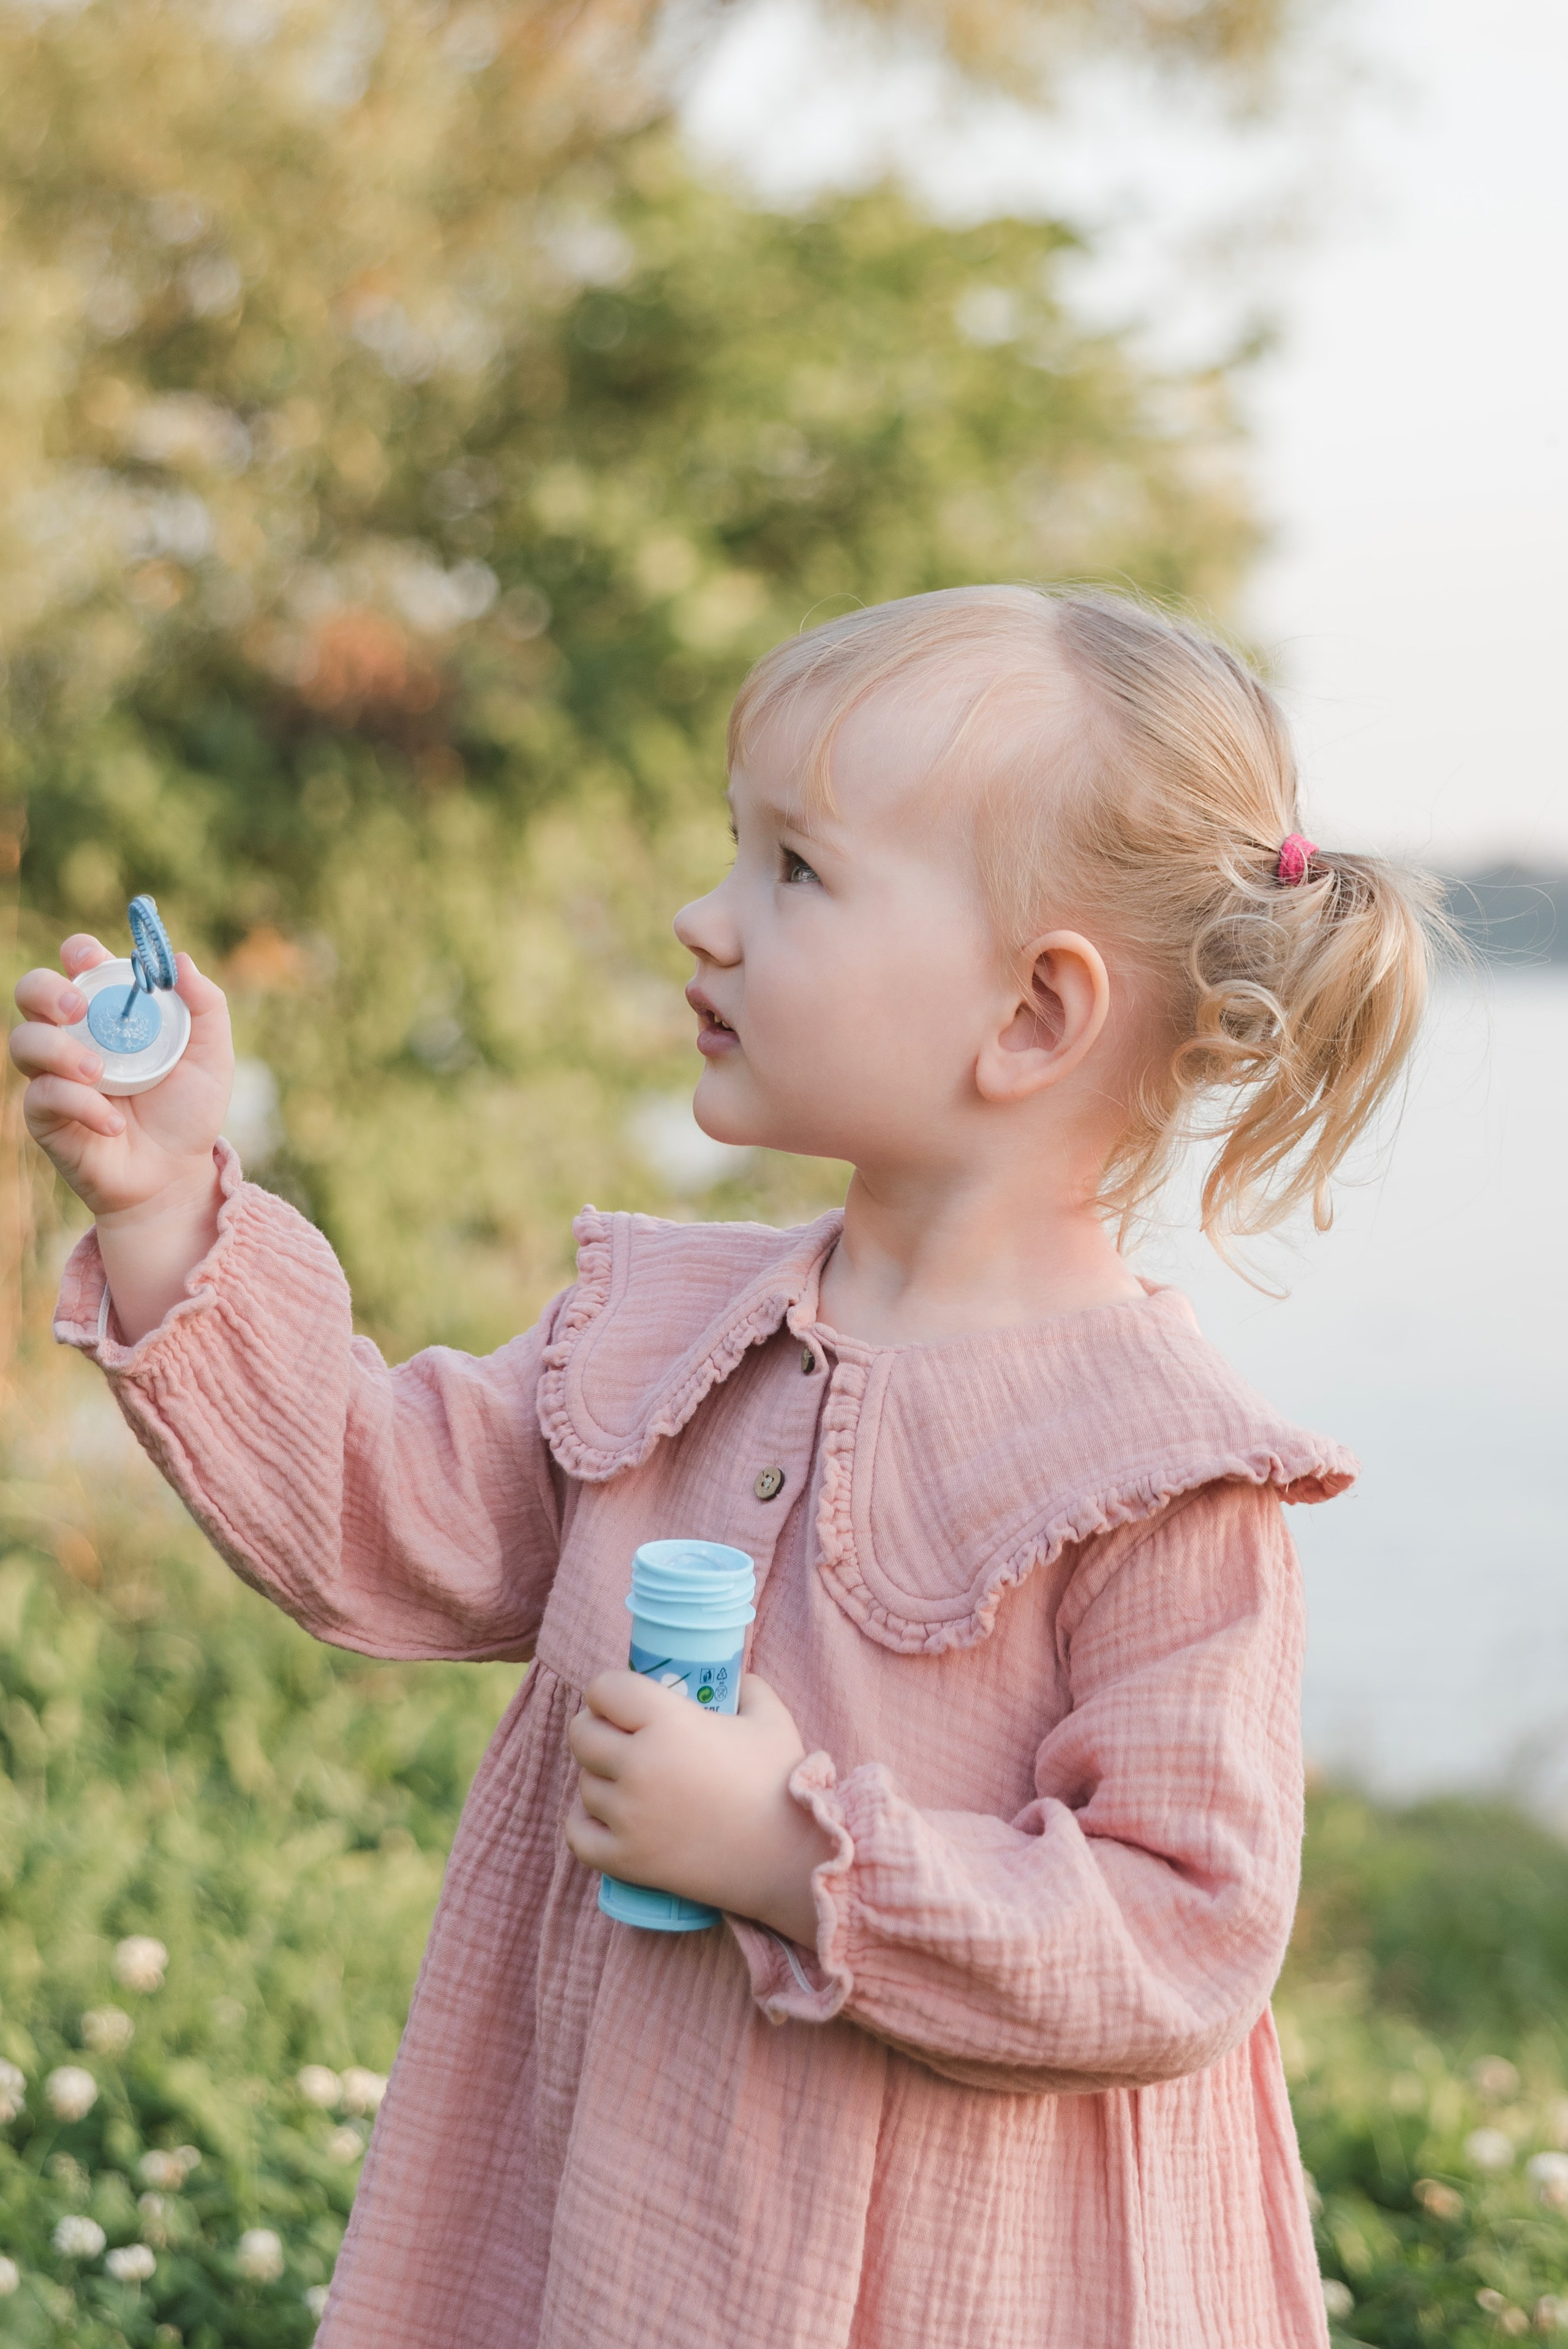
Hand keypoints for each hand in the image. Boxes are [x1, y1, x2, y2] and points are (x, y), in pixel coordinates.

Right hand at [10, 934, 234, 1339]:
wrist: (175, 1175)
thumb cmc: (188, 1112)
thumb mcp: (211, 1057)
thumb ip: (205, 1005)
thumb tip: (179, 958)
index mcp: (109, 1012)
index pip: (79, 965)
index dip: (79, 952)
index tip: (94, 959)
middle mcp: (73, 1036)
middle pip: (30, 992)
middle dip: (46, 990)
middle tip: (78, 1009)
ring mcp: (53, 1074)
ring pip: (24, 1042)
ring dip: (58, 1050)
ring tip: (99, 1072)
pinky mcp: (44, 1115)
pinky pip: (43, 1097)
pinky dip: (79, 1105)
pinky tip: (112, 1122)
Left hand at [565, 1672, 833, 1945]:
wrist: (788, 1859)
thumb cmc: (780, 1783)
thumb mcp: (770, 1717)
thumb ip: (747, 1686)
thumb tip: (732, 1679)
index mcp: (667, 1722)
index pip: (604, 1689)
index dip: (609, 1690)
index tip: (622, 1700)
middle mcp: (638, 1766)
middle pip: (582, 1735)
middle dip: (596, 1728)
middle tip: (619, 1735)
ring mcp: (628, 1817)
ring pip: (584, 1782)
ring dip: (601, 1776)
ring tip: (631, 1779)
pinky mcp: (626, 1860)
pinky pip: (577, 1832)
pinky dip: (587, 1822)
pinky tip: (609, 1815)